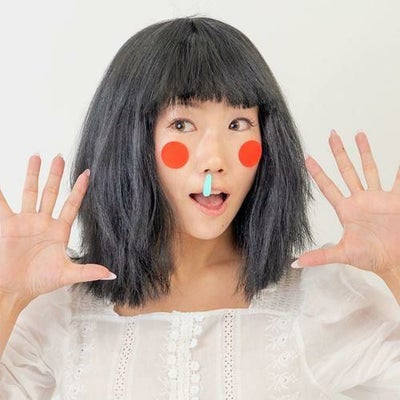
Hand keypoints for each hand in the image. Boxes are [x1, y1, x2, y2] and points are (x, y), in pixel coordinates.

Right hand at [0, 154, 114, 305]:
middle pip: (51, 193)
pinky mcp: (9, 226)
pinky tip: (0, 182)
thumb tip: (112, 274)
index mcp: (59, 231)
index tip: (87, 174)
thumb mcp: (67, 275)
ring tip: (36, 156)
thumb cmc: (40, 282)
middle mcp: (44, 223)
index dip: (79, 190)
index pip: (72, 205)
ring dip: (33, 175)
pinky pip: (4, 205)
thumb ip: (89, 271)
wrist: (15, 290)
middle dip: (55, 176)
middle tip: (60, 157)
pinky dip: (0, 193)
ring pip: (31, 193)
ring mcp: (26, 222)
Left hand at [296, 130, 399, 274]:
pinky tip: (398, 156)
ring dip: (364, 152)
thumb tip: (294, 262)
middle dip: (339, 153)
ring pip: (369, 169)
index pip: (328, 187)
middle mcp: (360, 200)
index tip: (306, 158)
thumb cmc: (370, 258)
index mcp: (346, 210)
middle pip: (346, 171)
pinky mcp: (395, 200)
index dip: (317, 173)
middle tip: (332, 135)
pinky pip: (398, 180)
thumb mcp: (343, 254)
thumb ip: (319, 256)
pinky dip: (399, 169)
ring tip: (359, 134)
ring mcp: (378, 198)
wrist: (395, 261)